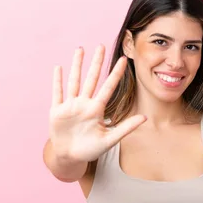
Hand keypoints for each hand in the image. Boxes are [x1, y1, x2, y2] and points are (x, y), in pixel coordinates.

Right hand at [49, 45, 145, 162]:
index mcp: (97, 109)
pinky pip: (57, 93)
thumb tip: (145, 117)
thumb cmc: (90, 149)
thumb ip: (125, 127)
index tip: (123, 60)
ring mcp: (70, 106)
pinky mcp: (57, 111)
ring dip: (76, 65)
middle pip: (91, 78)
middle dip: (96, 62)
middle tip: (101, 46)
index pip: (108, 87)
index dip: (116, 74)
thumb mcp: (110, 139)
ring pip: (74, 81)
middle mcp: (84, 104)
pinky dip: (57, 81)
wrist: (70, 157)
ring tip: (80, 49)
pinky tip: (59, 68)